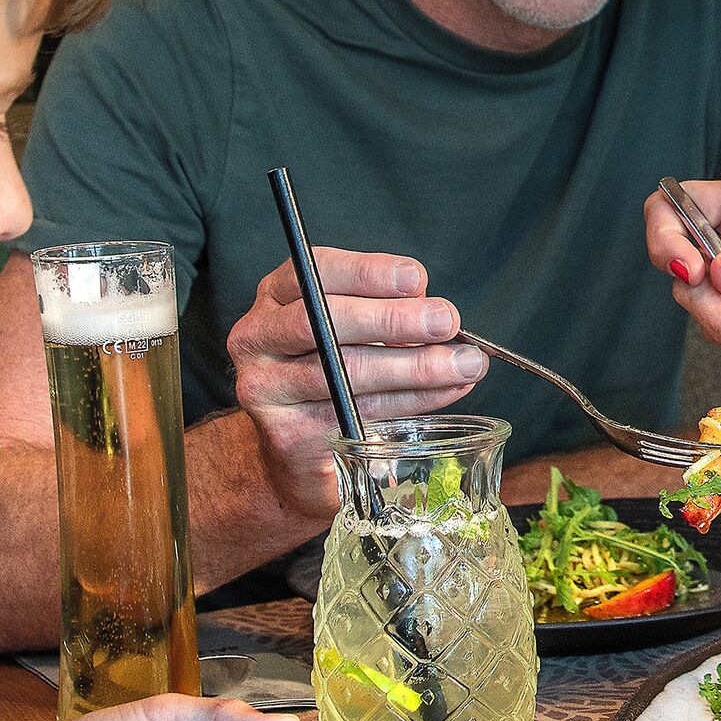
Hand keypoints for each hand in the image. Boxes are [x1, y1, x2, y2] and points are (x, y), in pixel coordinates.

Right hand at [231, 249, 482, 522]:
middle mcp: (257, 337)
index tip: (416, 279)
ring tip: (463, 364)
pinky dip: (409, 400)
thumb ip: (386, 312)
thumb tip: (439, 315)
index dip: (367, 274)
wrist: (298, 448)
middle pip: (323, 321)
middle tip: (446, 322)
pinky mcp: (285, 434)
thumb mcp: (351, 329)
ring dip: (413, 367)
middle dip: (393, 320)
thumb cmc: (334, 369)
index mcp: (276, 296)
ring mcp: (264, 388)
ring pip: (343, 372)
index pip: (316, 272)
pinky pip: (356, 413)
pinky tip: (445, 391)